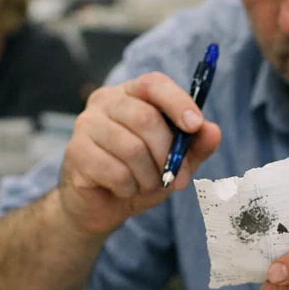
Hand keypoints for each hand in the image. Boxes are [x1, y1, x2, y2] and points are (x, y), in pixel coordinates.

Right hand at [58, 72, 221, 236]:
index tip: (195, 125)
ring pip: (131, 149)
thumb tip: (213, 131)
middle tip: (177, 178)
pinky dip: (129, 188)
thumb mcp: (175, 161)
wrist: (100, 206)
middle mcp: (104, 102)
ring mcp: (85, 125)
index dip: (177, 102)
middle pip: (145, 118)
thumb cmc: (138, 174)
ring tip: (146, 184)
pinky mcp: (75, 153)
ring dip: (149, 176)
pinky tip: (124, 189)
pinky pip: (115, 172)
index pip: (153, 84)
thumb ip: (195, 146)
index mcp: (130, 94)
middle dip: (167, 154)